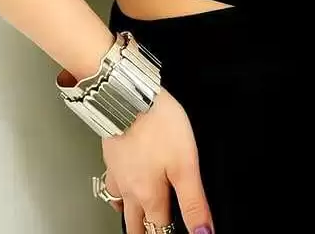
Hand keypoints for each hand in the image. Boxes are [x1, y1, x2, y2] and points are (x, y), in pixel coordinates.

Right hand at [100, 85, 213, 233]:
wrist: (126, 95)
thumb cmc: (158, 126)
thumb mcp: (186, 165)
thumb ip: (193, 202)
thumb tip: (203, 232)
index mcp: (150, 196)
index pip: (160, 230)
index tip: (173, 233)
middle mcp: (130, 190)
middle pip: (135, 226)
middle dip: (146, 232)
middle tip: (154, 232)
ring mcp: (117, 173)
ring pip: (119, 206)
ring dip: (130, 215)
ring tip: (138, 218)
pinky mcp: (111, 156)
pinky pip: (112, 182)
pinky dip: (118, 190)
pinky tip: (123, 181)